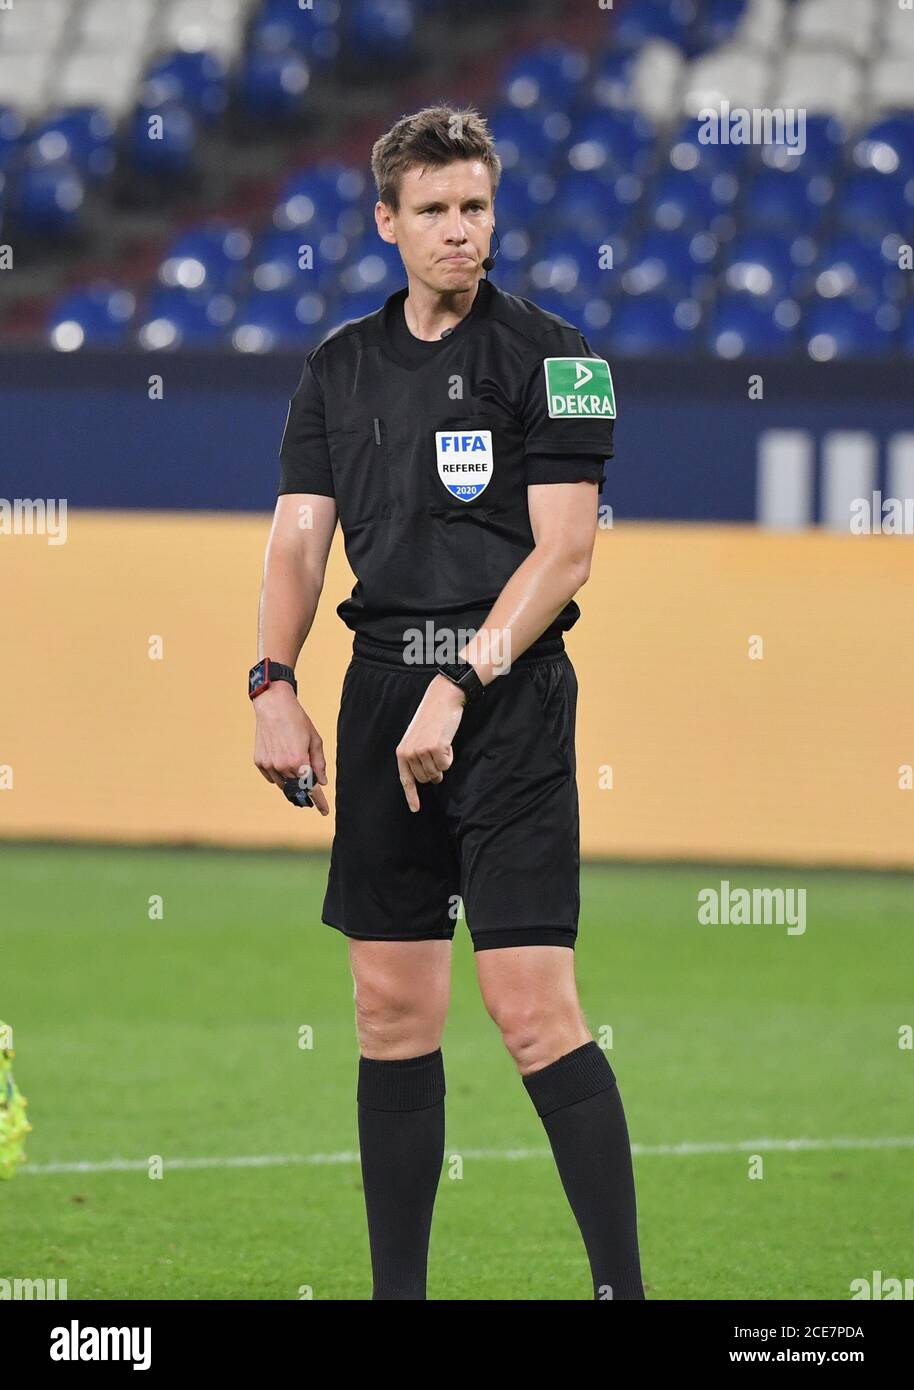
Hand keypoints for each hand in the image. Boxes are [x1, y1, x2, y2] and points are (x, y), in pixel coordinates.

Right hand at [253, 683, 329, 815]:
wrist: (273, 706)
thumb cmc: (297, 720)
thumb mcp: (315, 740)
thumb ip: (319, 763)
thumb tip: (322, 781)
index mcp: (299, 761)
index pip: (311, 788)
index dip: (319, 801)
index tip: (325, 811)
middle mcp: (282, 766)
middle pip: (297, 786)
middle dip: (305, 787)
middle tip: (309, 782)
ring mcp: (269, 765)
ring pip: (284, 784)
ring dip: (291, 781)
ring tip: (294, 762)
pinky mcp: (259, 762)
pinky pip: (272, 777)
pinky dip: (279, 774)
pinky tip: (281, 760)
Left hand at [395, 674, 465, 812]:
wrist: (442, 699)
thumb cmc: (432, 719)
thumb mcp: (417, 738)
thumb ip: (418, 758)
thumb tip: (431, 779)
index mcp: (402, 751)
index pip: (406, 779)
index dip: (411, 796)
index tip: (415, 809)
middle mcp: (409, 753)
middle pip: (426, 778)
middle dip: (434, 770)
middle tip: (438, 751)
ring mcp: (421, 751)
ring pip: (437, 773)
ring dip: (443, 761)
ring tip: (441, 743)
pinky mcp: (435, 748)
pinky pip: (446, 764)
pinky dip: (450, 755)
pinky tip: (446, 741)